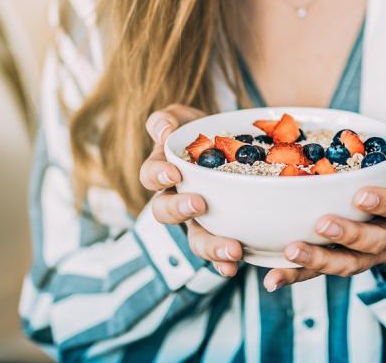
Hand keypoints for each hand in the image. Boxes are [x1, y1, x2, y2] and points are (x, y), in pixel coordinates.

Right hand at [139, 104, 243, 276]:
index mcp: (163, 171)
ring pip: (195, 238)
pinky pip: (218, 254)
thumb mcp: (184, 119)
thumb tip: (163, 131)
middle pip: (166, 213)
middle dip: (180, 211)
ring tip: (232, 250)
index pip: (150, 175)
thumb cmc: (201, 131)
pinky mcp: (222, 231)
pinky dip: (224, 263)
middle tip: (200, 205)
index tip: (174, 173)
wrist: (232, 145)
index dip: (157, 176)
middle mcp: (176, 200)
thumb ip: (168, 120)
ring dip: (210, 247)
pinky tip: (234, 267)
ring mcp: (199, 220)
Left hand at [263, 120, 385, 291]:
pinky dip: (296, 277)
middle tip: (322, 224)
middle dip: (348, 235)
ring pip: (347, 264)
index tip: (360, 196)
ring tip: (292, 252)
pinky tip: (273, 278)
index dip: (382, 203)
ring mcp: (365, 254)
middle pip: (373, 242)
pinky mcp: (340, 262)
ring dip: (319, 261)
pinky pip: (319, 274)